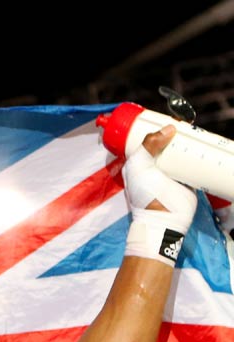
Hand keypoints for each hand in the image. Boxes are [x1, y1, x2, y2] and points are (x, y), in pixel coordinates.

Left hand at [121, 126, 197, 264]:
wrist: (163, 219)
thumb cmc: (145, 195)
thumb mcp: (138, 167)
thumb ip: (148, 146)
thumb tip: (169, 128)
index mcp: (139, 163)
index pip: (149, 141)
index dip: (158, 130)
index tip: (170, 120)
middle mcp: (155, 166)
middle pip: (168, 145)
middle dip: (177, 135)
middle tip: (188, 125)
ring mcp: (172, 173)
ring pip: (182, 152)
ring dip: (190, 143)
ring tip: (197, 133)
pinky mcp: (187, 180)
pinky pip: (195, 164)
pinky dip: (200, 155)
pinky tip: (206, 146)